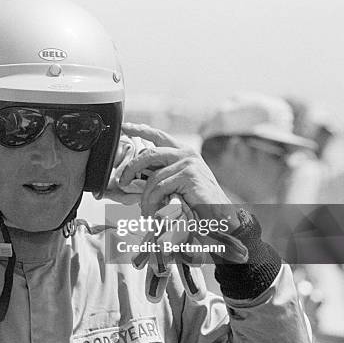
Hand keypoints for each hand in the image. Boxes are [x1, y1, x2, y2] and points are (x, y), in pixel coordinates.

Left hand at [119, 122, 239, 231]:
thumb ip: (161, 174)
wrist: (220, 215)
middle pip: (149, 154)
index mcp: (183, 152)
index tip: (126, 126)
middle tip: (123, 182)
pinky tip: (154, 211)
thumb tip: (136, 175)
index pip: (159, 136)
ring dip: (146, 197)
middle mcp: (186, 153)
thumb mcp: (177, 183)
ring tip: (146, 210)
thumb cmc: (198, 202)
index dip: (141, 130)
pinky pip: (160, 187)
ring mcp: (188, 162)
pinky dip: (153, 202)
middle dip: (131, 168)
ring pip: (153, 176)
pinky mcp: (189, 175)